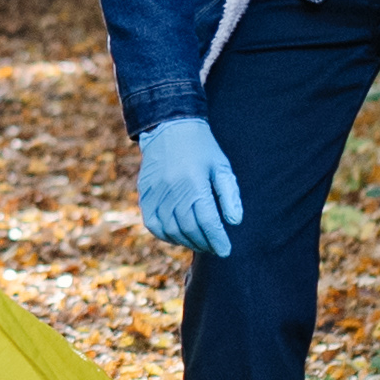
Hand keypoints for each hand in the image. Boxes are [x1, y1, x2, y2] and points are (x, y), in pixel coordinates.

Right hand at [132, 117, 242, 256]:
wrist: (170, 128)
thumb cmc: (202, 149)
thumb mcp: (221, 167)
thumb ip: (229, 195)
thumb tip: (235, 222)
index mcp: (194, 182)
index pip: (207, 221)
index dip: (217, 239)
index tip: (226, 251)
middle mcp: (172, 190)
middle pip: (189, 229)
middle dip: (204, 243)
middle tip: (214, 247)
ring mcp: (156, 194)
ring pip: (171, 230)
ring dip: (187, 242)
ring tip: (200, 243)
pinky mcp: (145, 196)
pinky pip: (153, 225)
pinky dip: (167, 236)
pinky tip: (179, 236)